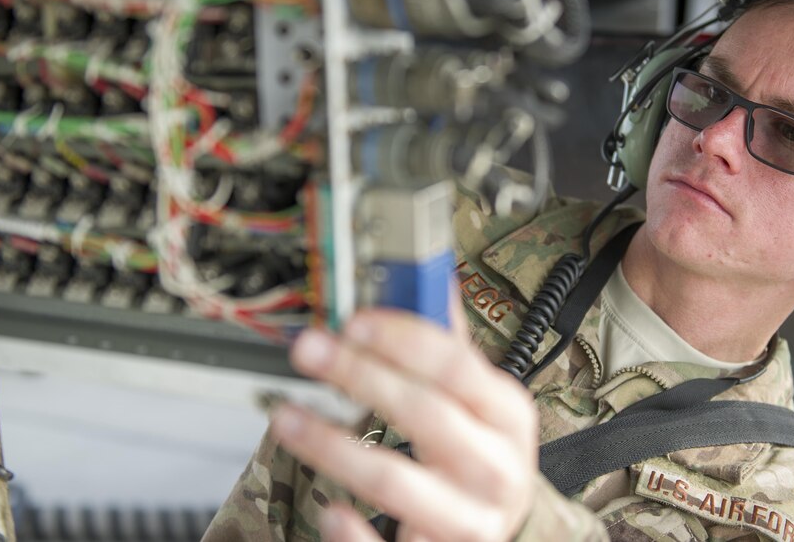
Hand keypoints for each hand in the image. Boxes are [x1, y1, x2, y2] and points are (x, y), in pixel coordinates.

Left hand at [270, 296, 538, 540]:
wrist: (497, 532)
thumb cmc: (483, 455)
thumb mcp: (482, 400)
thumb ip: (451, 345)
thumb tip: (430, 278)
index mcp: (507, 415)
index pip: (456, 367)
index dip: (402, 339)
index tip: (353, 321)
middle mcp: (494, 467)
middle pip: (425, 414)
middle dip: (361, 376)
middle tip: (309, 351)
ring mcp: (468, 518)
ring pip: (395, 481)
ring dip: (333, 446)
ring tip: (285, 417)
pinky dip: (353, 533)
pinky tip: (327, 509)